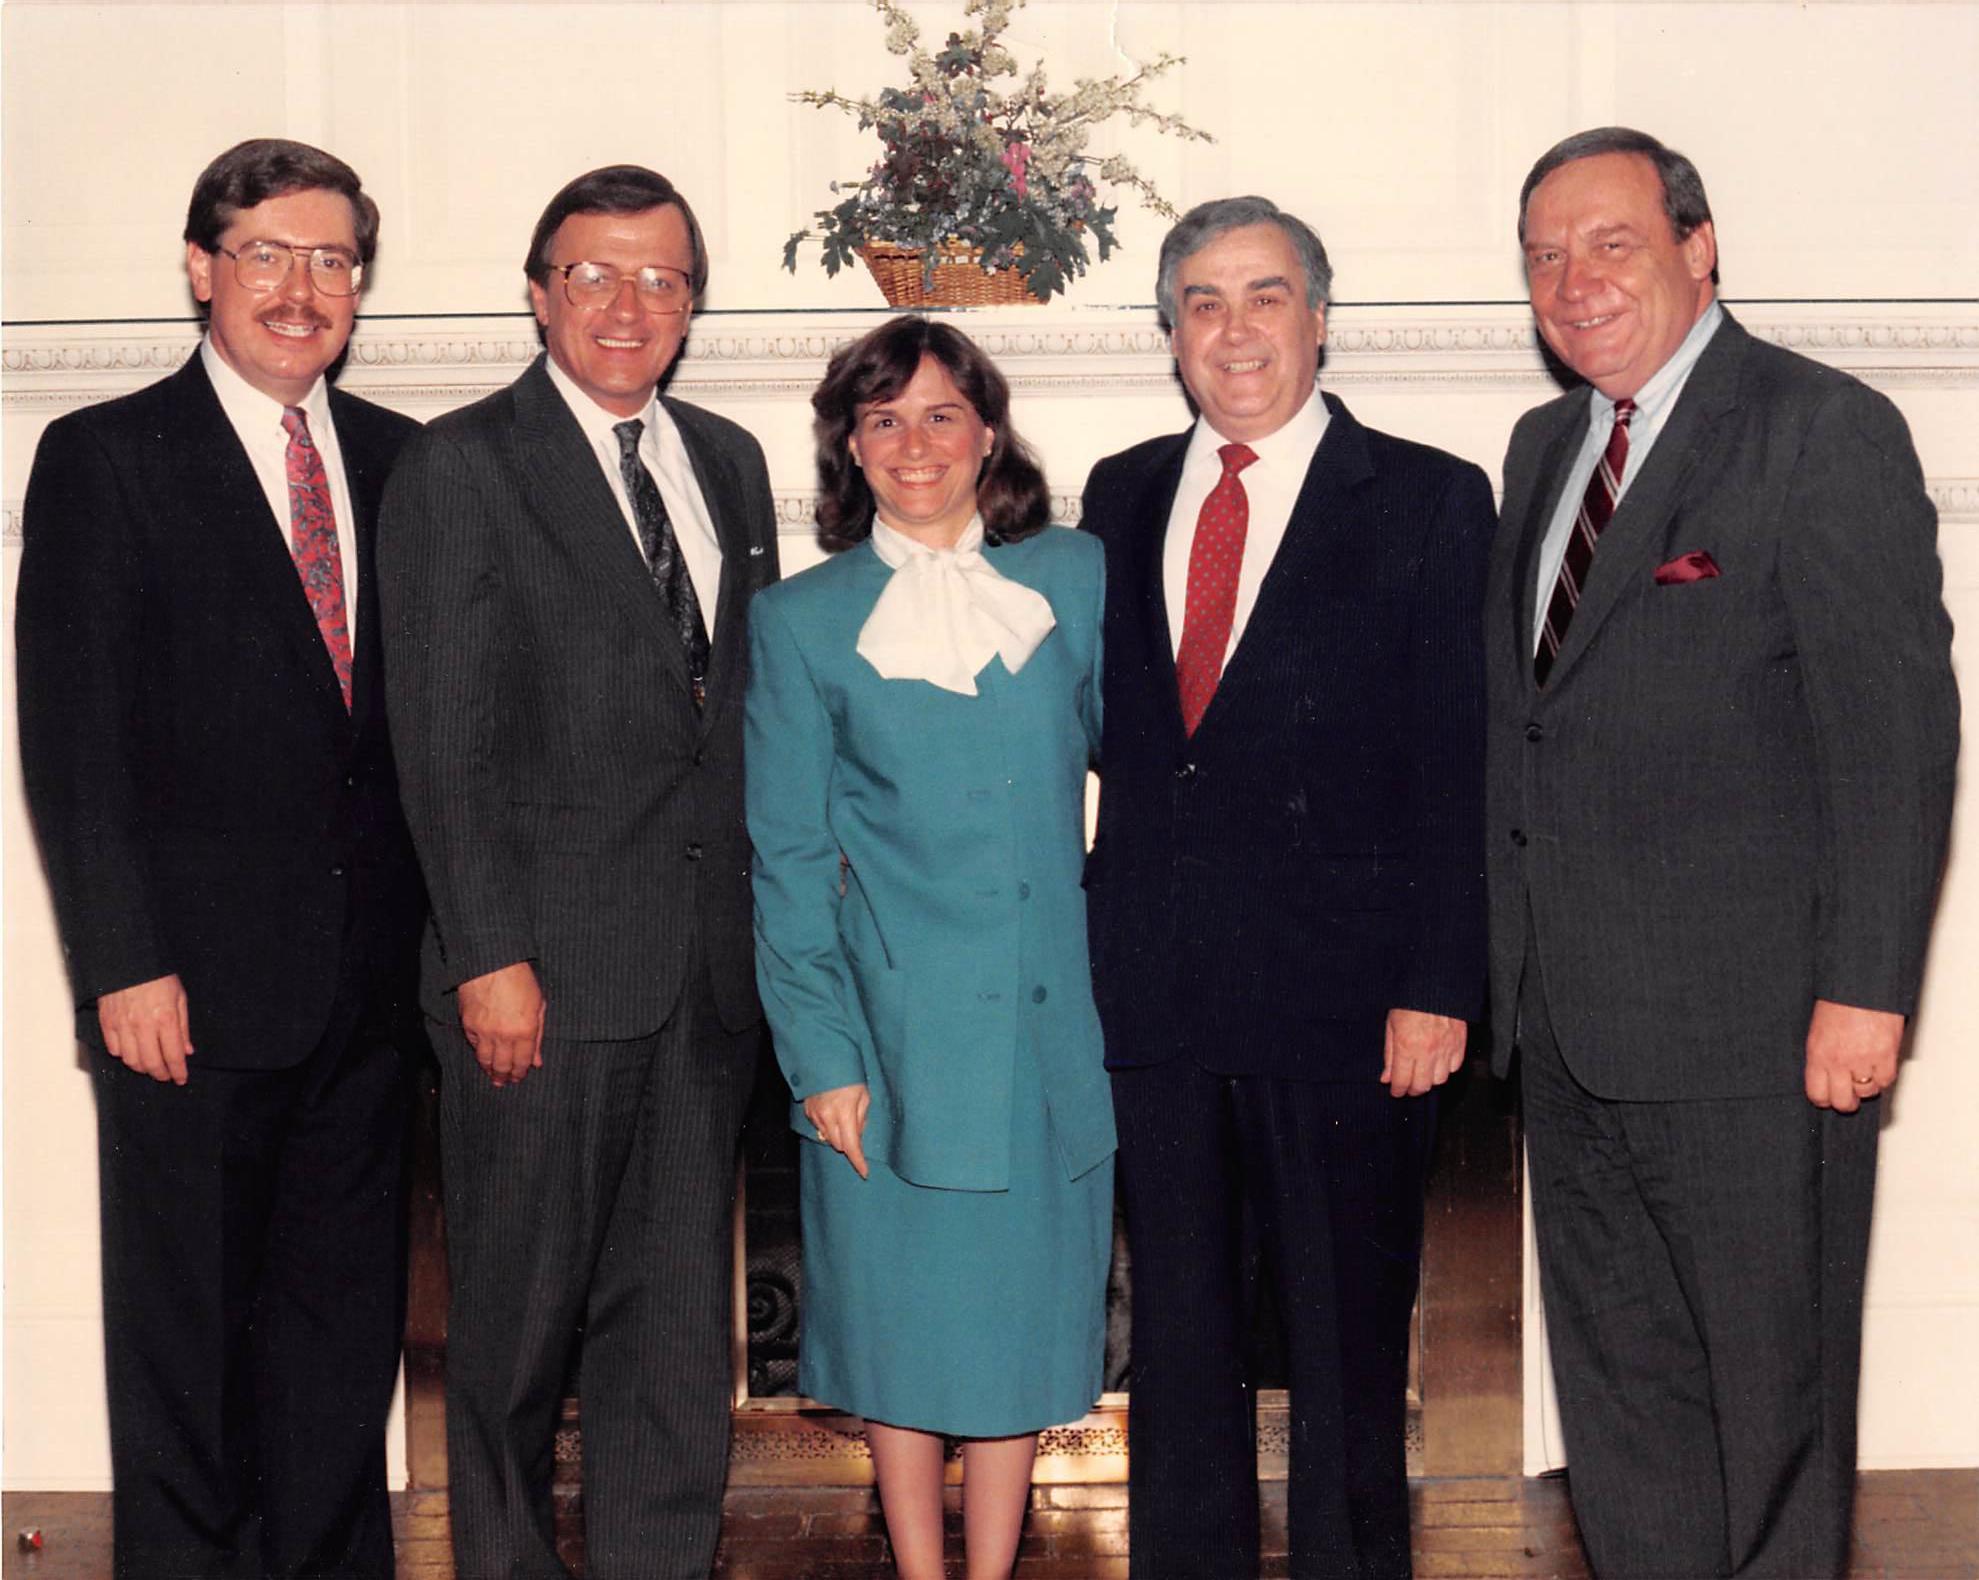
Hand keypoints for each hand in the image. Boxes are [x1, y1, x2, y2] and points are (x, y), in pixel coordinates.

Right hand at [97, 973, 192, 1084]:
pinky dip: (123, 1055)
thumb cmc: (157, 976)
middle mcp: (143, 1025)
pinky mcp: (107, 1022)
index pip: (173, 1055)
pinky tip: (132, 1052)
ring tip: (150, 1066)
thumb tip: (186, 1051)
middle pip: (151, 1063)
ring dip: (142, 1068)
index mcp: (165, 1018)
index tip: (181, 1078)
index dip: (178, 1071)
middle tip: (166, 1076)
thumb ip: (183, 1027)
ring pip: (131, 1060)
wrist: (128, 960)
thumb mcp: (180, 998)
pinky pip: (114, 1049)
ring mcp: (123, 1025)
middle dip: (160, 1074)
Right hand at [457, 961, 545, 1087]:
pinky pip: (474, 1046)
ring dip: (490, 1071)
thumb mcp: (538, 1005)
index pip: (522, 1062)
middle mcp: (503, 1035)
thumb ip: (539, 1035)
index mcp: (525, 1030)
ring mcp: (484, 1031)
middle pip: (503, 1065)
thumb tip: (536, 1061)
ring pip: (485, 1060)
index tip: (519, 1077)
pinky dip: (479, 1053)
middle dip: (505, 1076)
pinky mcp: (468, 1025)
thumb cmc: (520, 980)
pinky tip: (483, 1057)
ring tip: (493, 1077)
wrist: (491, 962)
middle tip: (505, 1082)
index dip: (521, 1072)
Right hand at [803, 1083, 870, 1178]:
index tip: (864, 1172)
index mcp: (844, 1113)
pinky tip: (832, 1113)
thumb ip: (861, 1118)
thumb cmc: (849, 1076)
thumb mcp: (863, 1095)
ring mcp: (815, 1116)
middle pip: (839, 1146)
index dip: (858, 1162)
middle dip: (849, 1144)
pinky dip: (828, 1127)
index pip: (851, 1146)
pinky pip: (820, 1128)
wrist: (824, 1061)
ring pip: (828, 1139)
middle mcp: (827, 1118)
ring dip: (838, 1135)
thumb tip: (858, 1136)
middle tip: (855, 1128)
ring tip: (843, 1116)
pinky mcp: (808, 1112)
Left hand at [1380, 1008, 1465, 1097]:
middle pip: (1422, 1086)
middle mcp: (1428, 1051)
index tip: (1396, 1091)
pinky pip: (1455, 1067)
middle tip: (1408, 1086)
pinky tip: (1438, 1062)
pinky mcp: (1460, 1043)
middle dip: (1413, 1090)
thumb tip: (1387, 1078)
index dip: (1398, 1090)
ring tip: (1423, 1073)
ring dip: (1430, 1080)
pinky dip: (1446, 1069)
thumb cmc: (1410, 1001)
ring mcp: (1446, 1048)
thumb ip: (1389, 1055)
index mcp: (1407, 1046)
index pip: (1402, 1081)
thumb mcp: (1391, 1026)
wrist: (1434, 983)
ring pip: (1440, 1080)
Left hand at [1805, 998, 1902, 1111]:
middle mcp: (1839, 1060)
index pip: (1816, 1093)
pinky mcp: (1886, 1055)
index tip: (1827, 1097)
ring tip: (1864, 1073)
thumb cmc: (1838, 1001)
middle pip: (1842, 1101)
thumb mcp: (1817, 1029)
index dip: (1823, 1099)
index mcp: (1817, 1053)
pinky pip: (1886, 1080)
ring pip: (1866, 1092)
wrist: (1861, 984)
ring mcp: (1863, 1060)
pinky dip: (1883, 1077)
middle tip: (1849, 1095)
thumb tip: (1827, 1075)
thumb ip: (1821, 1054)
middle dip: (1846, 1101)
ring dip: (1866, 1087)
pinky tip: (1879, 1066)